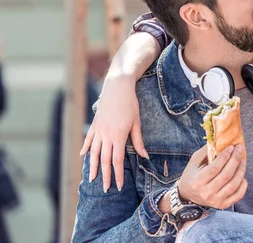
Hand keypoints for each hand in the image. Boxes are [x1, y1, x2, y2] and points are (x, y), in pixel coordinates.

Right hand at [80, 73, 147, 191]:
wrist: (117, 88)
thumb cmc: (130, 104)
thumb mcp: (136, 123)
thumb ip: (138, 141)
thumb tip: (144, 156)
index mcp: (118, 137)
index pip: (117, 161)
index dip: (118, 175)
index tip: (118, 186)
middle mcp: (106, 136)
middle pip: (104, 161)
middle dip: (106, 176)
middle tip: (105, 189)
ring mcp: (98, 131)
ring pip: (94, 153)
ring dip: (93, 167)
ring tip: (92, 179)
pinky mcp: (95, 124)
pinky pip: (89, 139)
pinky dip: (85, 148)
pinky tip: (82, 157)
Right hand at [178, 145, 246, 208]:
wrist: (187, 195)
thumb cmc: (192, 175)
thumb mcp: (194, 161)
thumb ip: (205, 151)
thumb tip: (219, 140)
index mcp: (198, 181)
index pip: (215, 168)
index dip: (225, 156)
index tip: (231, 147)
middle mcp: (206, 193)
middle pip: (226, 175)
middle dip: (235, 160)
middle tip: (240, 149)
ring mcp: (215, 201)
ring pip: (233, 185)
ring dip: (241, 170)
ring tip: (242, 160)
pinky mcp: (222, 205)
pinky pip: (238, 195)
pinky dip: (243, 185)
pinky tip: (243, 176)